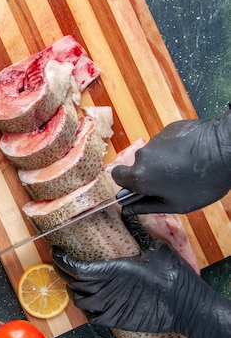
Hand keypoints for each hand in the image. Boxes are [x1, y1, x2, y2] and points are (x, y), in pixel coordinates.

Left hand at [51, 214, 230, 337]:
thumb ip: (136, 230)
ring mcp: (110, 307)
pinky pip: (91, 317)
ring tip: (73, 280)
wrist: (187, 306)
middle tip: (60, 261)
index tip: (55, 250)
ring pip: (78, 301)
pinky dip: (85, 309)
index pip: (75, 267)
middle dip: (62, 271)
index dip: (61, 259)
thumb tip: (127, 211)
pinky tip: (88, 299)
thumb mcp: (154, 247)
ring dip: (72, 290)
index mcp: (113, 269)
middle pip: (72, 282)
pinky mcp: (116, 320)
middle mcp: (107, 289)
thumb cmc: (172, 276)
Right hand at [111, 109, 230, 214]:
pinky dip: (174, 149)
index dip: (126, 182)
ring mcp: (155, 140)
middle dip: (150, 173)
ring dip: (164, 162)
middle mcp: (142, 155)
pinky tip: (191, 155)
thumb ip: (148, 206)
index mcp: (139, 175)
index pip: (116, 176)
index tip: (140, 187)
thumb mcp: (176, 204)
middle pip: (138, 165)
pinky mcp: (169, 129)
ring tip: (187, 168)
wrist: (225, 149)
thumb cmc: (202, 182)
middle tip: (172, 182)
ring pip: (153, 154)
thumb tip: (129, 209)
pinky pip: (166, 143)